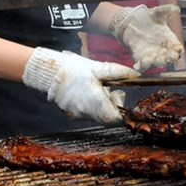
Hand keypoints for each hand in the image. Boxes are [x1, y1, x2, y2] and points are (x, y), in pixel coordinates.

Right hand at [22, 48, 138, 124]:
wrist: (50, 72)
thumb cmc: (74, 68)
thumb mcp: (97, 67)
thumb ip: (117, 72)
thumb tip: (135, 75)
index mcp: (96, 101)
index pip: (116, 118)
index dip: (122, 110)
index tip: (118, 94)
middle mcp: (87, 112)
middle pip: (107, 118)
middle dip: (112, 106)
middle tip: (108, 89)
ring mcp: (78, 114)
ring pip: (97, 116)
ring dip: (101, 105)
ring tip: (95, 88)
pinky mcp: (71, 114)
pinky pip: (86, 114)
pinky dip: (90, 106)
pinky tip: (85, 92)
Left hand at [110, 4, 183, 71]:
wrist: (132, 22)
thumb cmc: (148, 19)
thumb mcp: (157, 13)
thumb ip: (166, 10)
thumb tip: (176, 9)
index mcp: (170, 41)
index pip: (177, 49)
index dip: (177, 50)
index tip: (176, 49)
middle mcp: (163, 50)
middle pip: (168, 59)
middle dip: (168, 59)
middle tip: (165, 57)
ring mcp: (152, 55)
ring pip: (155, 63)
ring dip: (154, 63)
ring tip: (151, 59)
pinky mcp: (140, 58)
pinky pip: (141, 66)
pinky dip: (140, 67)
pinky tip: (137, 66)